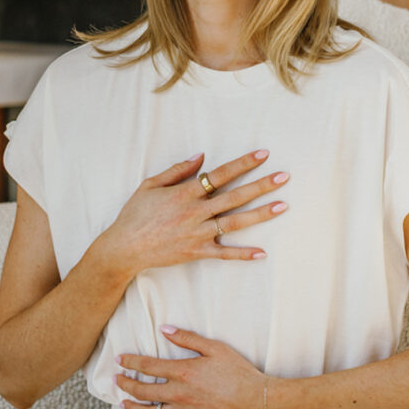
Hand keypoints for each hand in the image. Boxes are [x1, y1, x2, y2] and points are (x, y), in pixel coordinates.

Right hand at [97, 150, 288, 281]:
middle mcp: (195, 212)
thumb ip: (178, 170)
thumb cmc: (134, 214)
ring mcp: (198, 234)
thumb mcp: (150, 185)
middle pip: (235, 197)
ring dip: (261, 214)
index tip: (263, 154)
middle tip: (284, 177)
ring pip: (236, 223)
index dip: (244, 163)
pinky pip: (224, 254)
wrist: (124, 248)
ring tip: (282, 205)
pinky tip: (262, 252)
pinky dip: (243, 254)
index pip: (221, 174)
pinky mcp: (197, 252)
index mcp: (185, 193)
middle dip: (262, 185)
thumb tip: (202, 157)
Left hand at [116, 326, 264, 408]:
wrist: (257, 402)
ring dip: (133, 408)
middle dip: (125, 384)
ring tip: (124, 403)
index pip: (147, 366)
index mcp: (182, 372)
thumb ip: (187, 338)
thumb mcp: (215, 348)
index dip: (130, 362)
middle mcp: (178, 394)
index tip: (119, 360)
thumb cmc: (239, 372)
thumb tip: (164, 329)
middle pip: (143, 390)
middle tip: (116, 380)